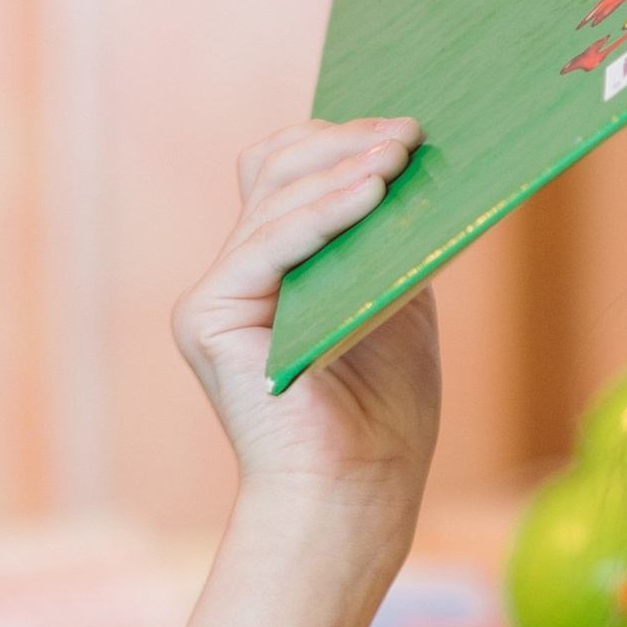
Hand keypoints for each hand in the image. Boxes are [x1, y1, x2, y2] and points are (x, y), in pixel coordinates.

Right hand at [174, 120, 437, 550]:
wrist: (358, 498)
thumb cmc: (384, 420)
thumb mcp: (399, 304)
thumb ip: (392, 241)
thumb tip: (417, 166)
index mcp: (274, 271)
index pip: (289, 175)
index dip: (342, 142)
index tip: (406, 127)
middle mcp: (235, 276)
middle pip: (274, 172)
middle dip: (344, 143)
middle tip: (410, 131)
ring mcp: (216, 296)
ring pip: (272, 200)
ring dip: (342, 169)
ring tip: (401, 153)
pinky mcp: (209, 319)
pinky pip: (267, 246)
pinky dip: (321, 214)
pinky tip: (371, 193)